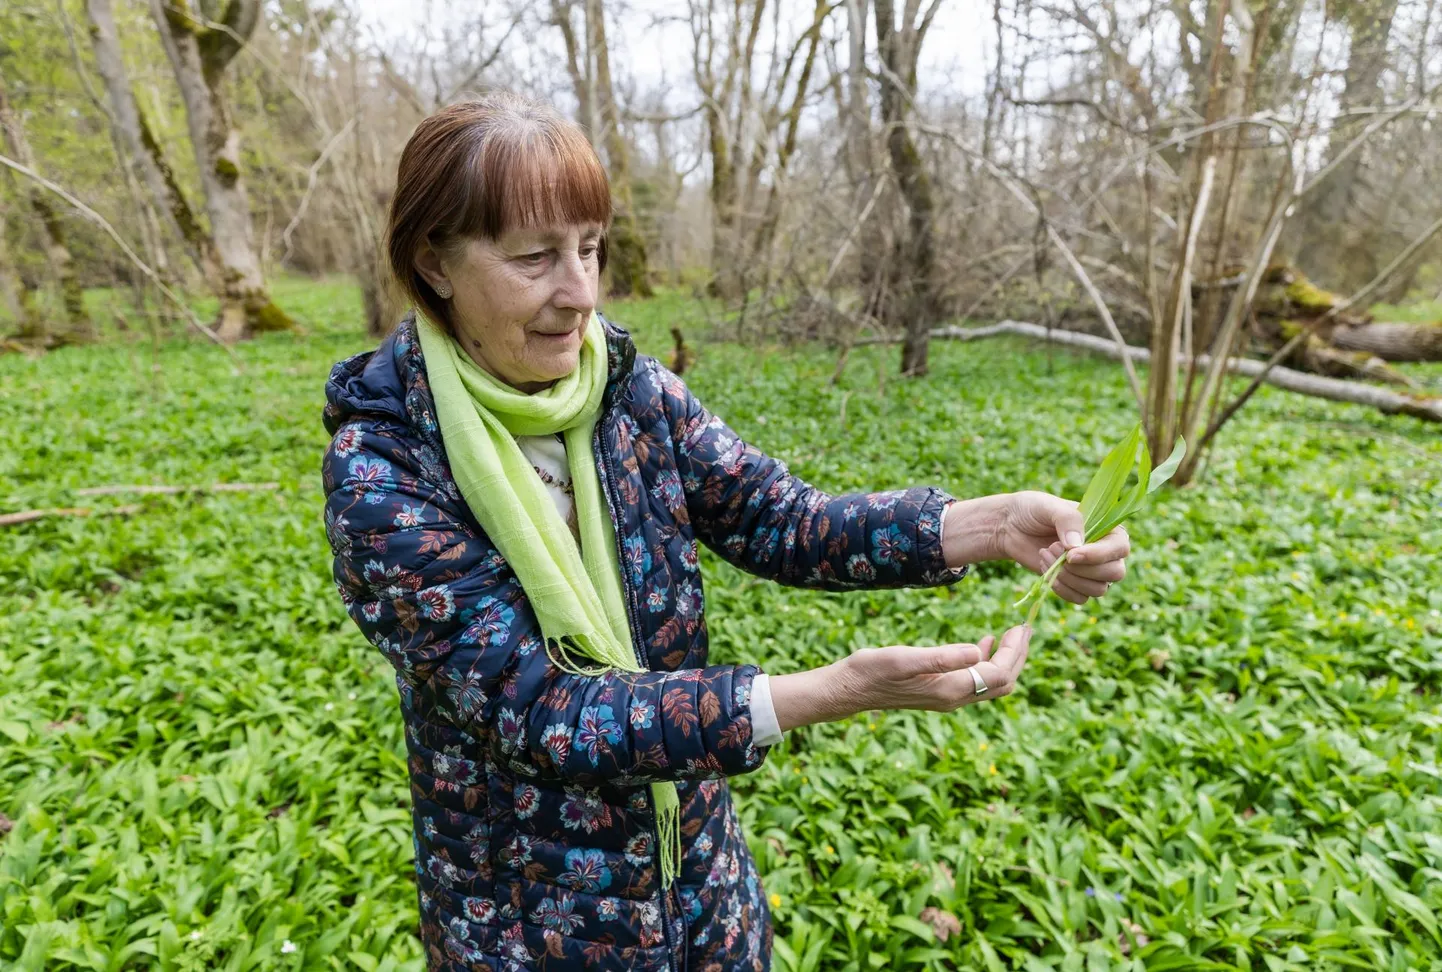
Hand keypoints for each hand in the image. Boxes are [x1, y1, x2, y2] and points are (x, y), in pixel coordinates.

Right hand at [769, 625, 1032, 731]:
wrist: (847, 690)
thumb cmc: (870, 670)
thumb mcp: (903, 658)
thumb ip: (941, 657)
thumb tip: (978, 650)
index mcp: (950, 689)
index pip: (998, 672)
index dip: (1014, 650)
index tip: (1020, 626)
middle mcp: (954, 699)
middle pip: (1003, 682)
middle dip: (1017, 656)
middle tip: (1024, 628)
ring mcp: (947, 698)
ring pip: (991, 683)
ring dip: (1006, 660)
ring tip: (1011, 633)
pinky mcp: (939, 693)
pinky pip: (974, 681)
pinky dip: (986, 662)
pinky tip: (982, 643)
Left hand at [998, 490, 1129, 604]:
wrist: (1011, 527)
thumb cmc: (1033, 511)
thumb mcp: (1049, 506)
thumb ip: (1067, 520)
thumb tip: (1076, 546)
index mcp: (1108, 528)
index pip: (1120, 548)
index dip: (1098, 555)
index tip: (1071, 555)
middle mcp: (1105, 552)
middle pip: (1114, 573)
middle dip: (1082, 569)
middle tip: (1053, 550)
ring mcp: (1091, 570)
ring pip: (1098, 589)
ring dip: (1068, 577)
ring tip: (1045, 555)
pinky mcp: (1075, 584)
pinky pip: (1080, 598)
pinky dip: (1062, 589)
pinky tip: (1046, 570)